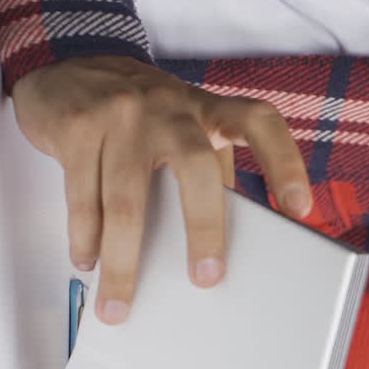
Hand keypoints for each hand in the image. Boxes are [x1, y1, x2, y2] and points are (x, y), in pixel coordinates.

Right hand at [12, 55, 311, 323]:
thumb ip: (210, 169)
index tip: (300, 209)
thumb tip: (232, 238)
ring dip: (123, 260)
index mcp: (207, 109)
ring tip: (121, 300)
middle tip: (207, 277)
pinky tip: (89, 261)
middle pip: (196, 166)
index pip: (259, 124)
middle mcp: (170, 106)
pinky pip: (82, 196)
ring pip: (126, 199)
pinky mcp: (78, 127)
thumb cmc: (141, 112)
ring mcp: (121, 114)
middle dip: (204, 228)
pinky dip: (85, 238)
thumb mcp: (185, 127)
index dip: (285, 163)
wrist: (68, 68)